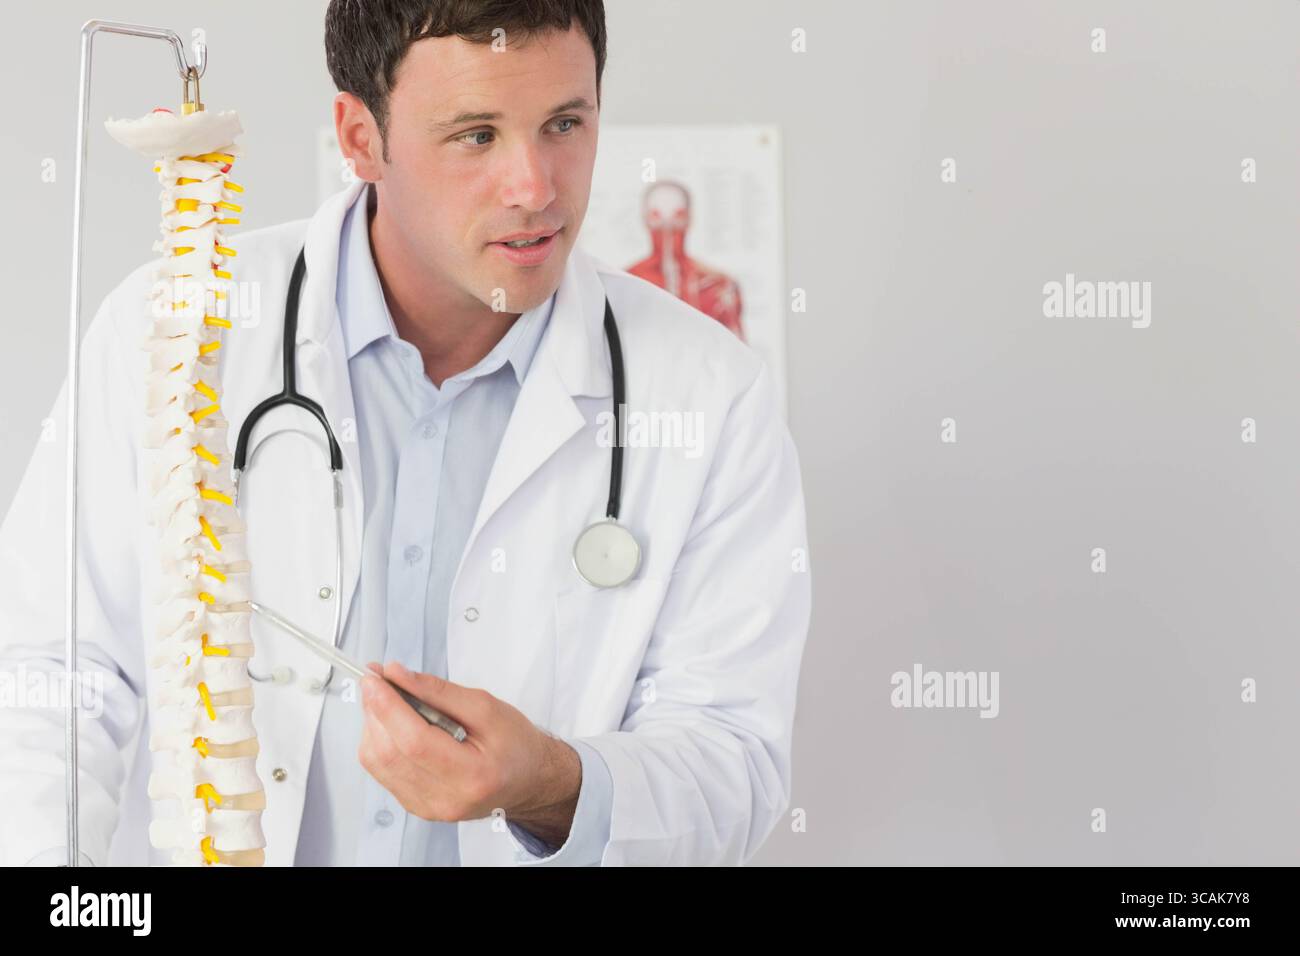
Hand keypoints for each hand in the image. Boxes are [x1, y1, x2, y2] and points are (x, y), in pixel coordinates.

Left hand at [358, 661, 581, 845]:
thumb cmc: (515, 744)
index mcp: (471, 775)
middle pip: (389, 752)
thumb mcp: (486, 706)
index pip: (413, 740)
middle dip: (375, 710)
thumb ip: (439, 691)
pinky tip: (394, 725)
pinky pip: (382, 771)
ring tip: (388, 701)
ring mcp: (428, 807)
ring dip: (374, 725)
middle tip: (377, 681)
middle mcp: (446, 798)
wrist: (527, 780)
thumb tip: (398, 676)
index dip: (386, 705)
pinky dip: (380, 741)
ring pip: (378, 762)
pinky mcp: (416, 806)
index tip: (374, 677)